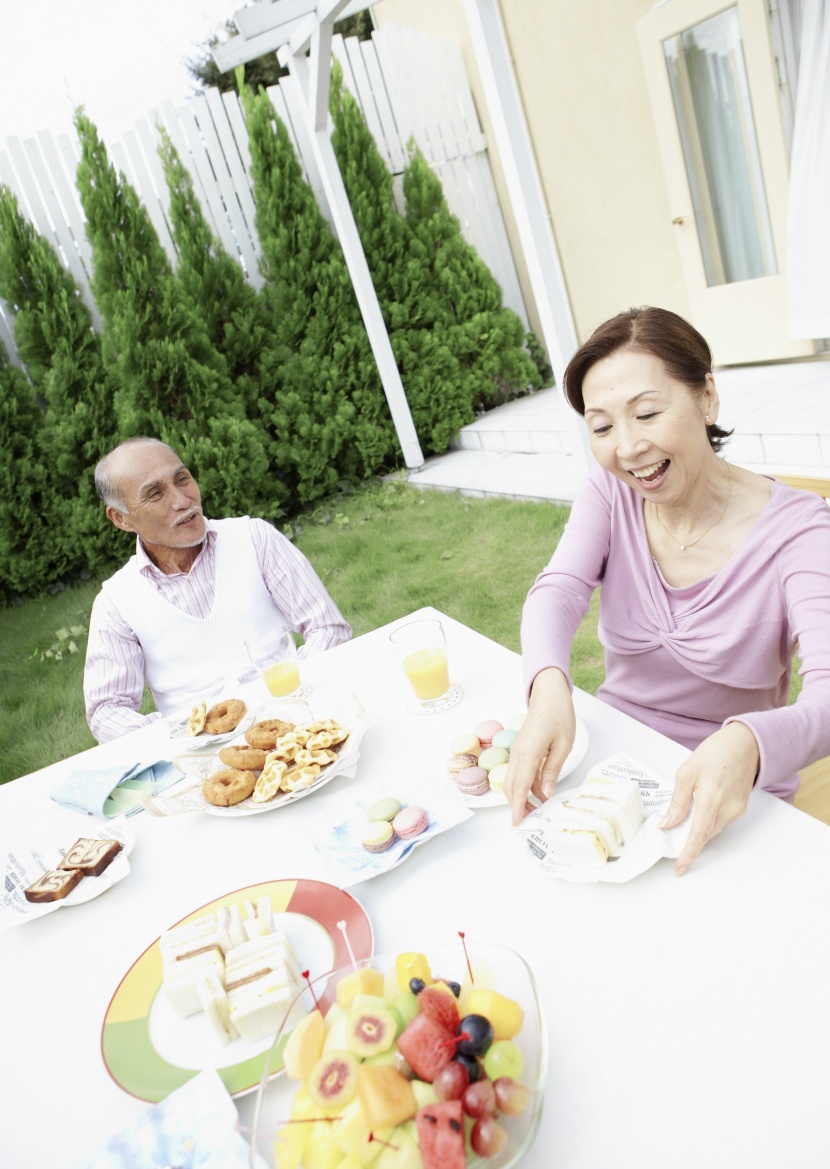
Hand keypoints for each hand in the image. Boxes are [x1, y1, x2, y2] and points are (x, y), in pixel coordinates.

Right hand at [504, 668, 574, 825]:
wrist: (548, 693)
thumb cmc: (559, 715)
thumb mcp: (563, 745)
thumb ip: (552, 770)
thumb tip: (546, 794)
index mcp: (528, 753)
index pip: (519, 787)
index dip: (517, 807)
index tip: (517, 824)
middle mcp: (517, 753)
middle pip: (511, 787)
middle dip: (517, 806)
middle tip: (530, 821)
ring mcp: (517, 751)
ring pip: (513, 780)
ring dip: (520, 797)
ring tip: (535, 810)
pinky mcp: (520, 748)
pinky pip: (518, 771)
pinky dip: (524, 785)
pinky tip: (537, 792)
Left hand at [661, 722, 759, 874]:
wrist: (745, 744)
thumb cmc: (715, 753)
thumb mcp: (687, 772)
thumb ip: (678, 801)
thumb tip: (667, 823)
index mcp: (711, 798)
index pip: (699, 834)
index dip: (688, 853)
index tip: (679, 868)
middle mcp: (728, 808)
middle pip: (704, 834)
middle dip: (687, 840)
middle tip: (669, 836)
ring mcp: (737, 810)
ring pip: (712, 830)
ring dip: (697, 829)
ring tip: (683, 817)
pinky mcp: (741, 809)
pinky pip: (719, 822)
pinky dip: (707, 821)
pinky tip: (700, 808)